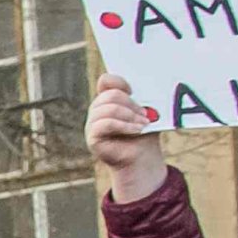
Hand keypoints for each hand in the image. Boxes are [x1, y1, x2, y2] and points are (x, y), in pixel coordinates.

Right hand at [88, 72, 168, 203]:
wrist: (142, 156)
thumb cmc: (144, 132)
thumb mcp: (144, 109)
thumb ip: (140, 97)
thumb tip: (141, 87)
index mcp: (107, 99)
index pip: (106, 80)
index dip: (120, 82)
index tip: (134, 91)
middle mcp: (96, 110)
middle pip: (110, 95)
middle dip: (132, 104)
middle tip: (146, 115)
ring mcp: (91, 124)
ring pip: (109, 108)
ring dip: (130, 116)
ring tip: (144, 124)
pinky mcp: (92, 137)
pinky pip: (106, 124)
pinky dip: (125, 126)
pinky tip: (137, 130)